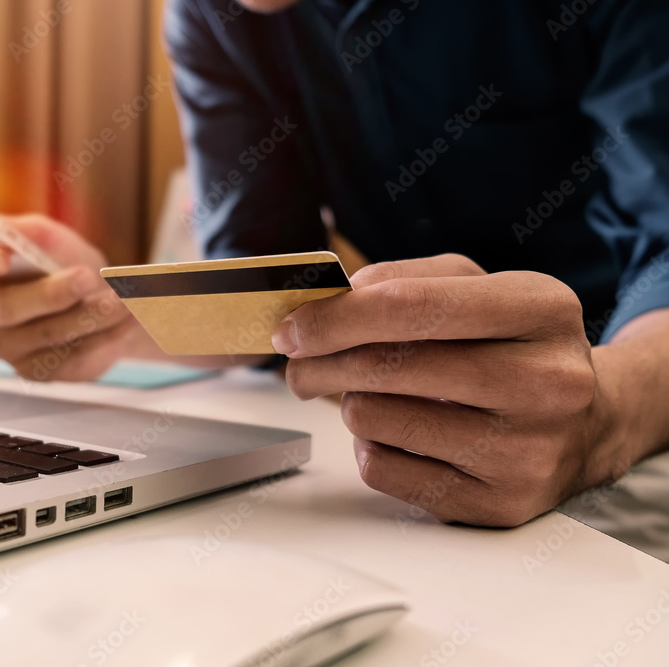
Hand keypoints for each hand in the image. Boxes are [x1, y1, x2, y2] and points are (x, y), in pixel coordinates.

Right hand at [0, 214, 136, 380]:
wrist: (98, 295)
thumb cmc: (62, 260)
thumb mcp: (48, 236)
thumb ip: (26, 231)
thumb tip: (4, 229)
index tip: (2, 255)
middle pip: (4, 309)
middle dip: (51, 293)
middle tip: (88, 277)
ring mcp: (5, 347)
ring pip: (46, 334)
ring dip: (92, 314)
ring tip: (127, 298)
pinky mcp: (36, 372)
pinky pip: (70, 356)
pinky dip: (105, 335)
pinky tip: (129, 319)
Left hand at [271, 254, 622, 525]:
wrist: (587, 424)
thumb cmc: (514, 348)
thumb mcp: (480, 289)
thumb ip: (406, 281)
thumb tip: (331, 303)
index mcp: (541, 310)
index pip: (412, 307)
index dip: (335, 317)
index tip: (291, 328)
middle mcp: (546, 382)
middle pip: (385, 366)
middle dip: (322, 361)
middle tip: (300, 362)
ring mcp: (526, 450)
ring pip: (373, 419)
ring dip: (352, 403)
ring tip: (373, 394)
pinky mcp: (497, 504)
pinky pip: (382, 470)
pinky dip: (373, 446)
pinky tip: (400, 433)